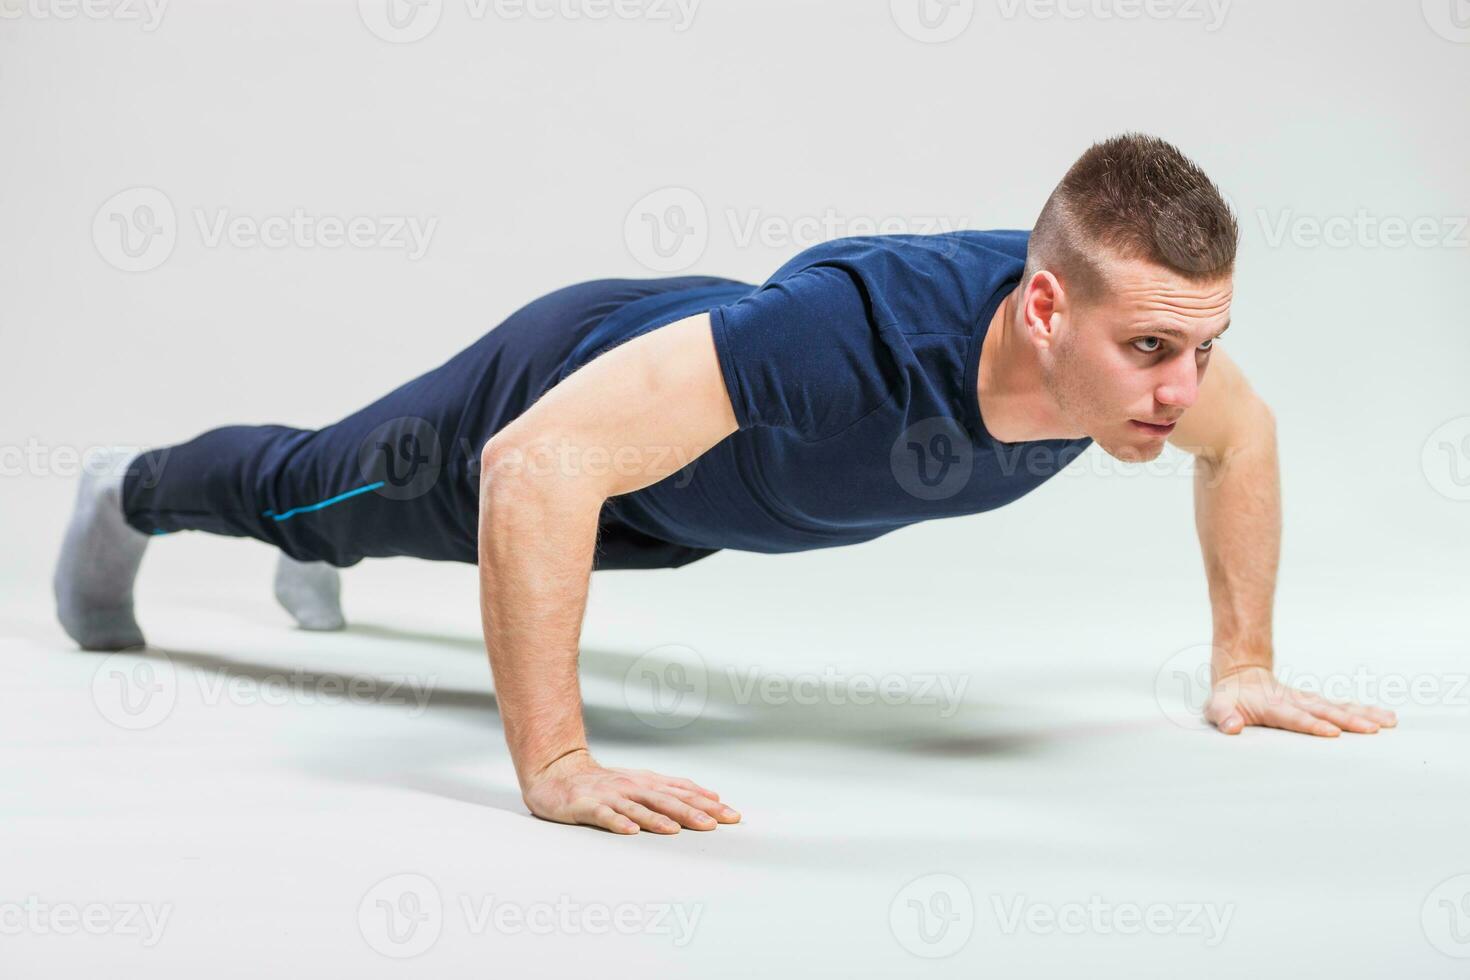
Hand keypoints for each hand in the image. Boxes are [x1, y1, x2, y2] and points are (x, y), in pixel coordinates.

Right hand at [522, 749, 740, 834]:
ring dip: (658, 818)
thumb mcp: (642, 782)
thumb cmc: (603, 783)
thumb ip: (674, 789)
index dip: (708, 803)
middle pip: (667, 800)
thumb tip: (712, 796)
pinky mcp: (588, 806)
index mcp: (648, 783)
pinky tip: (630, 832)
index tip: (732, 815)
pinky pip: (605, 815)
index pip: (683, 792)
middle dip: (692, 811)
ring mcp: (611, 796)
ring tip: (676, 829)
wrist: (557, 774)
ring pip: (638, 807)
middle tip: (716, 824)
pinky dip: (618, 822)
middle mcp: (633, 786)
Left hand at [1204, 665, 1397, 735]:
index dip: (1311, 724)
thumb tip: (1232, 727)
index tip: (1332, 732)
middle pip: (1324, 711)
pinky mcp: (1315, 703)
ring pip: (1338, 707)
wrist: (1239, 676)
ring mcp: (1307, 701)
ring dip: (1363, 714)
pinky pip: (1342, 706)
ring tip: (1389, 722)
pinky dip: (1364, 710)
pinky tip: (1386, 717)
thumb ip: (1222, 716)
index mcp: (1272, 706)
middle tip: (1372, 730)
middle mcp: (1294, 701)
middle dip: (1348, 721)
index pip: (1294, 717)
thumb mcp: (1216, 708)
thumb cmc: (1227, 699)